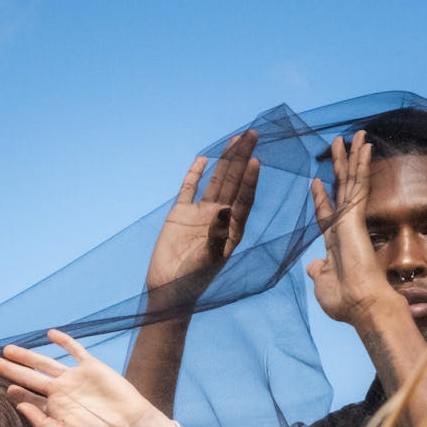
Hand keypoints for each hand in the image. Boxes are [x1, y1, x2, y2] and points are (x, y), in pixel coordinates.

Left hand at [0, 330, 179, 426]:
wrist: (129, 422)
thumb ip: (40, 421)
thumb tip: (18, 404)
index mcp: (55, 407)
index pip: (28, 396)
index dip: (14, 391)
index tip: (2, 386)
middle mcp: (61, 390)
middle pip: (29, 376)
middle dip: (7, 369)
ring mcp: (74, 377)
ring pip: (45, 362)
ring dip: (26, 355)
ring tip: (7, 349)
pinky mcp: (90, 367)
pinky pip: (74, 350)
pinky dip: (63, 341)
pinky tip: (50, 334)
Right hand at [146, 129, 259, 309]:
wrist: (169, 291)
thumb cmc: (192, 282)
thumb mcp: (206, 261)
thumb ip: (215, 237)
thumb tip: (223, 211)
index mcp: (231, 231)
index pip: (244, 200)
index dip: (250, 181)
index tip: (257, 161)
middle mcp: (219, 218)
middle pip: (234, 183)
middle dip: (243, 159)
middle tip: (254, 135)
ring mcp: (200, 215)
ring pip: (215, 181)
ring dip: (226, 161)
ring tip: (237, 139)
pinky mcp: (180, 214)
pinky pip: (189, 189)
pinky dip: (195, 174)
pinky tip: (204, 159)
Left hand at [306, 131, 401, 328]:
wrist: (362, 306)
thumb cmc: (345, 303)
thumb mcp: (323, 286)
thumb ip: (318, 272)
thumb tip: (312, 265)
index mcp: (336, 244)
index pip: (327, 214)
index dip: (321, 198)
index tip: (315, 182)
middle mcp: (345, 228)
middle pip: (341, 190)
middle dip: (339, 167)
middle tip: (338, 143)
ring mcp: (352, 221)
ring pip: (351, 181)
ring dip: (352, 157)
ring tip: (353, 134)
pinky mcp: (357, 217)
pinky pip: (359, 184)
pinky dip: (361, 164)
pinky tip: (365, 145)